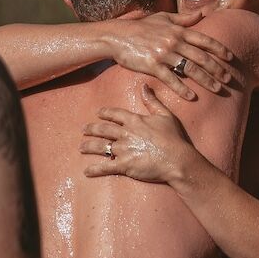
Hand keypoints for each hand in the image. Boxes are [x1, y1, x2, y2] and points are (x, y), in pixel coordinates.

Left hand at [81, 86, 198, 182]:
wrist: (176, 159)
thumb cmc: (173, 138)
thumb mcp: (165, 115)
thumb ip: (152, 101)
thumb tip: (144, 86)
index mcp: (134, 121)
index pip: (115, 114)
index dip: (105, 113)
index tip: (98, 113)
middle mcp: (125, 133)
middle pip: (103, 129)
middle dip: (92, 129)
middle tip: (84, 129)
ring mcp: (123, 150)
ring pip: (101, 147)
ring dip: (89, 146)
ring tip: (82, 147)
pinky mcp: (124, 165)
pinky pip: (105, 167)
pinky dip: (95, 169)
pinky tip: (86, 171)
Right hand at [106, 12, 240, 100]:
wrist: (118, 36)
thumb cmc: (141, 27)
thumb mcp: (163, 18)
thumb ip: (184, 18)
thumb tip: (202, 14)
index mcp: (178, 30)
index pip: (204, 40)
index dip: (219, 50)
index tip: (230, 58)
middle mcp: (174, 41)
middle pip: (201, 57)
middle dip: (217, 69)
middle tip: (228, 78)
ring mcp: (164, 54)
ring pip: (190, 69)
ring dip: (206, 80)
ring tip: (217, 88)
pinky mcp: (153, 66)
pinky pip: (171, 79)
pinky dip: (183, 89)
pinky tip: (192, 97)